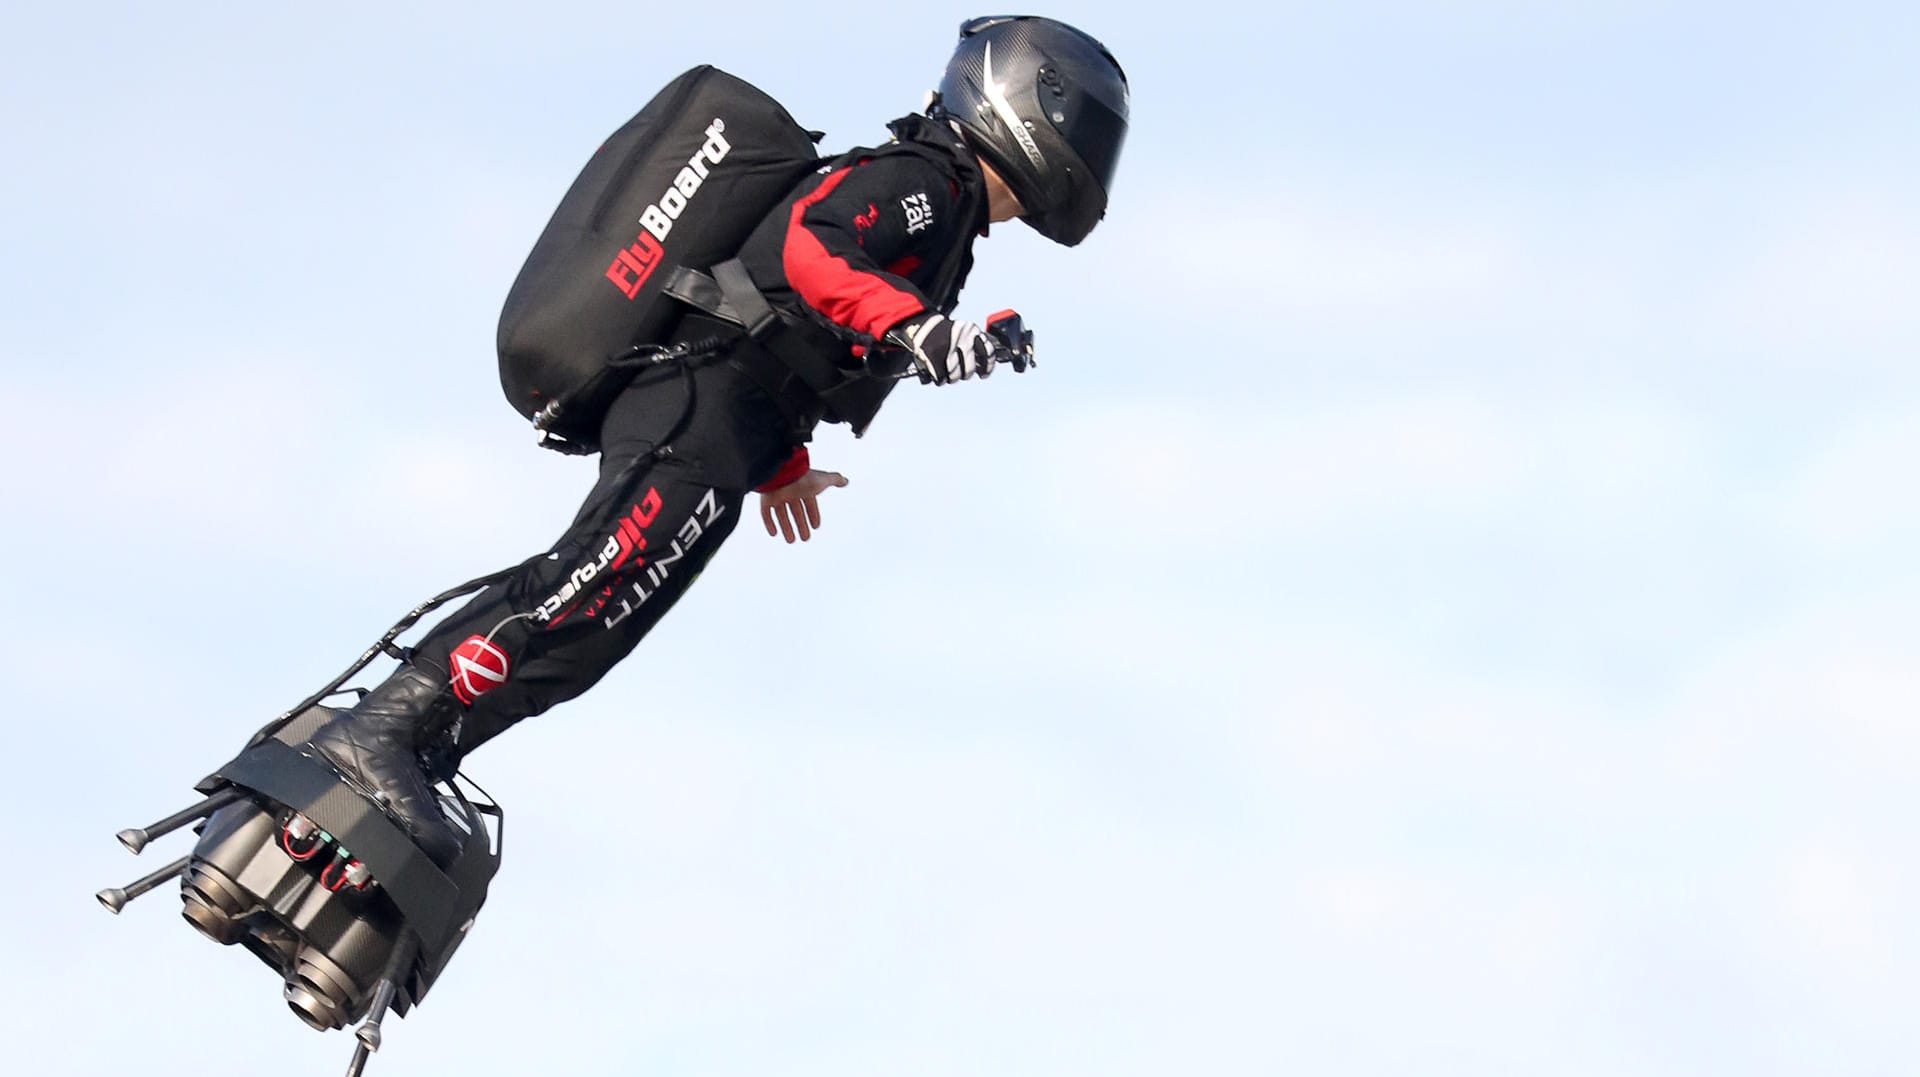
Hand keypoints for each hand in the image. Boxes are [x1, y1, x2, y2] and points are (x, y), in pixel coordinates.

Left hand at [758, 469, 848, 542]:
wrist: (784, 472)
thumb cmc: (804, 477)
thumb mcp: (823, 480)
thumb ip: (835, 480)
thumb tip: (846, 480)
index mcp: (804, 488)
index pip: (809, 504)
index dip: (813, 514)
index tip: (816, 526)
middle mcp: (791, 492)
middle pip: (796, 511)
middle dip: (801, 525)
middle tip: (805, 538)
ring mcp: (778, 495)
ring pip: (782, 514)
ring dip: (786, 528)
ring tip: (791, 541)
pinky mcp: (766, 498)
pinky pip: (766, 513)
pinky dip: (769, 524)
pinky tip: (774, 534)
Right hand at [886, 312, 1002, 383]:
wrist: (922, 326)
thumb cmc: (946, 333)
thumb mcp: (965, 332)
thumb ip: (977, 346)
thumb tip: (985, 367)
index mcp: (972, 330)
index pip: (987, 353)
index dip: (987, 367)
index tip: (984, 374)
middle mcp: (961, 338)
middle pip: (969, 371)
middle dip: (964, 374)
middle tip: (959, 371)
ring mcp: (946, 347)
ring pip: (955, 377)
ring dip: (950, 377)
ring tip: (946, 369)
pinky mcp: (932, 356)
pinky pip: (940, 378)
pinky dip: (939, 379)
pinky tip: (938, 372)